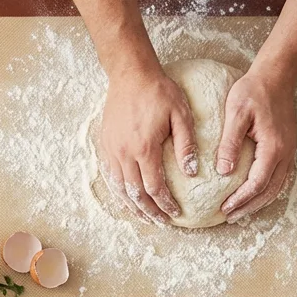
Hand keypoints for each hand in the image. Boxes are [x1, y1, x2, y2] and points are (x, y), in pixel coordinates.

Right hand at [99, 67, 195, 221]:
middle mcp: (124, 153)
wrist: (130, 74)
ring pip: (119, 188)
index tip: (176, 213)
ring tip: (143, 216)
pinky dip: (118, 190)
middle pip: (135, 193)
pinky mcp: (105, 144)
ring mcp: (111, 149)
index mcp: (144, 148)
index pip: (154, 186)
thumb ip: (186, 144)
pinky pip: (110, 175)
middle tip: (161, 222)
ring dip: (132, 205)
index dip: (165, 203)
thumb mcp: (181, 114)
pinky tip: (126, 197)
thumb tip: (191, 173)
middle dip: (149, 211)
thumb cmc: (159, 91)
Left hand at [217, 66, 296, 220]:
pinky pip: (279, 176)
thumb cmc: (253, 91)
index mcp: (273, 147)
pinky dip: (266, 190)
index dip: (241, 199)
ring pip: (277, 186)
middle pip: (269, 191)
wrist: (276, 76)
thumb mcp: (236, 113)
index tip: (224, 208)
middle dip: (250, 206)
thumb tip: (223, 171)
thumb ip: (229, 143)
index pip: (257, 183)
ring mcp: (289, 151)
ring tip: (240, 210)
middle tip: (230, 216)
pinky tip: (253, 193)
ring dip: (259, 201)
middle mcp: (285, 153)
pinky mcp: (286, 147)